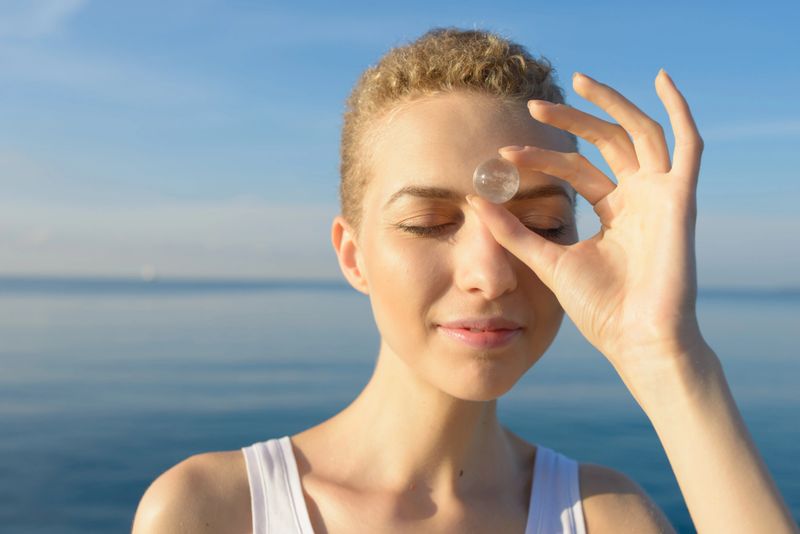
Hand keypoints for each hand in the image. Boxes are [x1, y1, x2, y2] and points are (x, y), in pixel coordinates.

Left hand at [467, 70, 706, 383]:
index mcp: (613, 212)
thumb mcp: (548, 261)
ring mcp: (662, 197)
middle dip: (572, 120)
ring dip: (612, 105)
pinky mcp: (682, 200)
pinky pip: (688, 146)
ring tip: (579, 80)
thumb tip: (476, 201)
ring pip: (639, 134)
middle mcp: (639, 198)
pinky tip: (663, 79)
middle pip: (606, 142)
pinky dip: (680, 110)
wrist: (635, 341)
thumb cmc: (600, 309)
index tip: (503, 154)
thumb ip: (515, 232)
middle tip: (533, 104)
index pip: (576, 169)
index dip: (541, 157)